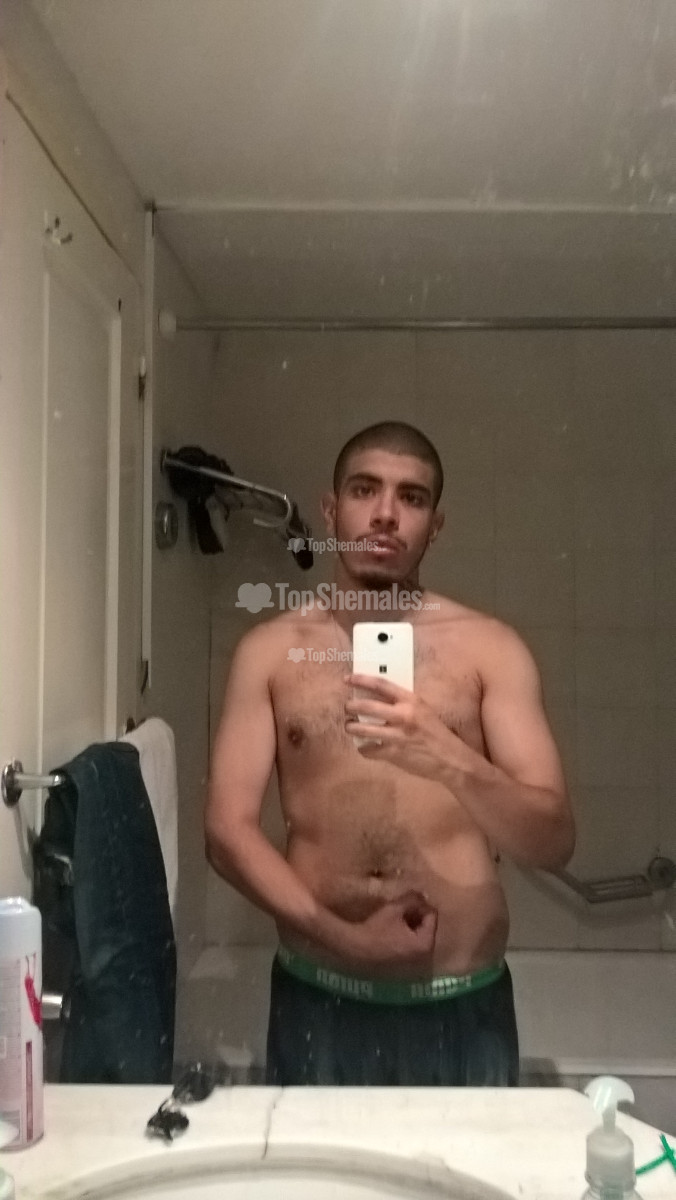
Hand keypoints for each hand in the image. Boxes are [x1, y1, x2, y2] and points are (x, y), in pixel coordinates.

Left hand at [344, 673, 472, 782]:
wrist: (451, 759)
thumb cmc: (436, 733)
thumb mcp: (423, 711)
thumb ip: (403, 704)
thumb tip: (378, 698)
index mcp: (411, 700)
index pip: (381, 684)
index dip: (361, 680)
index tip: (347, 679)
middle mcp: (403, 715)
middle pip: (366, 706)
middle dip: (350, 706)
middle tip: (347, 708)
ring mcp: (397, 735)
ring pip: (362, 729)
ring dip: (351, 727)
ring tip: (350, 727)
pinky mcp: (394, 754)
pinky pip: (369, 750)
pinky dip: (364, 749)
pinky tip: (365, 747)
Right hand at [344, 890, 437, 973]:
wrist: (355, 950)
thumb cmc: (377, 930)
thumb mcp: (395, 909)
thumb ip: (412, 899)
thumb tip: (423, 894)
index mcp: (426, 943)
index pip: (432, 917)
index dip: (421, 904)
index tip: (408, 899)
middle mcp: (423, 956)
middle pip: (426, 928)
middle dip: (417, 915)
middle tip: (403, 905)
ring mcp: (412, 963)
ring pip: (417, 936)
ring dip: (410, 925)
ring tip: (397, 916)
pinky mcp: (402, 965)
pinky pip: (409, 945)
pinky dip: (404, 936)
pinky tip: (392, 930)